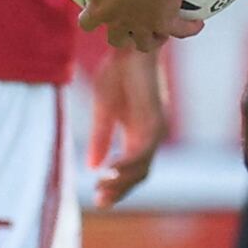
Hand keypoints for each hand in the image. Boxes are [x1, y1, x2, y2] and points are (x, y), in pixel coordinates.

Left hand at [47, 0, 190, 48]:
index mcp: (102, 10)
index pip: (87, 23)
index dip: (87, 18)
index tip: (91, 11)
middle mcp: (122, 23)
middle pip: (117, 39)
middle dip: (119, 35)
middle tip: (124, 24)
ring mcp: (146, 25)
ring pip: (146, 44)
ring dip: (149, 39)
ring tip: (154, 31)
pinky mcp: (168, 21)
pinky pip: (180, 30)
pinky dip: (188, 29)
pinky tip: (197, 24)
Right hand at [89, 45, 168, 206]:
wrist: (130, 45)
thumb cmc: (118, 72)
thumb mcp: (104, 110)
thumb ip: (101, 137)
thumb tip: (92, 166)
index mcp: (139, 133)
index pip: (133, 169)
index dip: (117, 185)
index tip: (98, 197)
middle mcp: (151, 135)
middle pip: (140, 174)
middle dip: (120, 190)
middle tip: (100, 202)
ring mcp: (155, 129)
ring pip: (142, 168)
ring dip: (122, 182)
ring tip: (102, 190)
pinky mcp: (153, 121)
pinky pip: (142, 152)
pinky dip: (126, 166)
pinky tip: (109, 173)